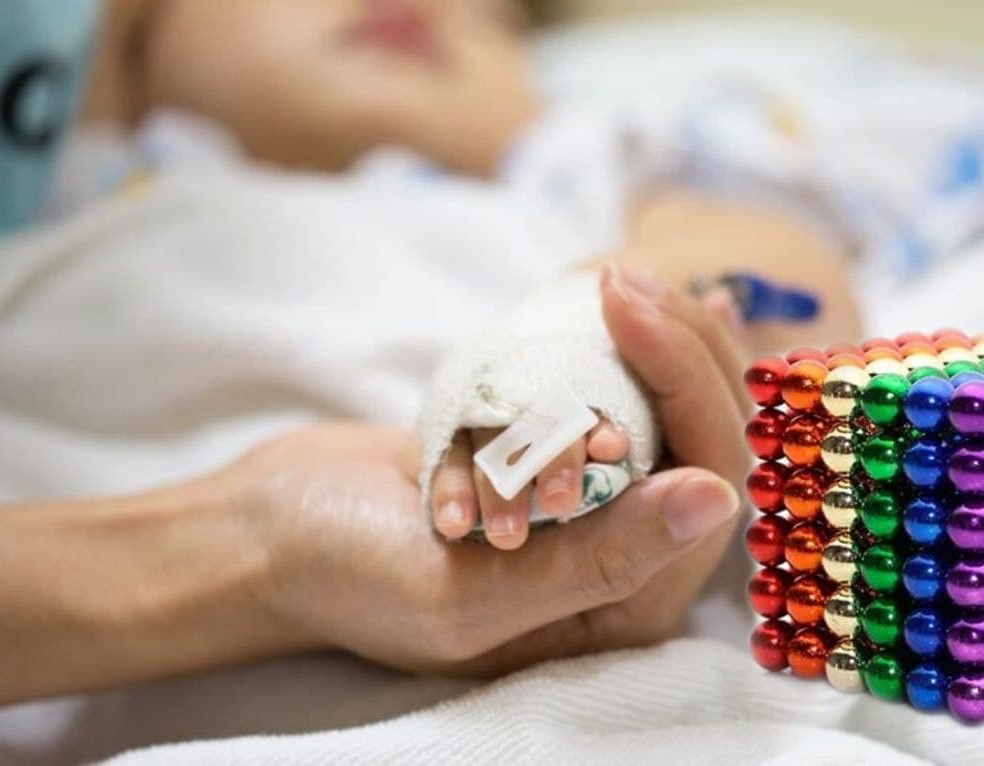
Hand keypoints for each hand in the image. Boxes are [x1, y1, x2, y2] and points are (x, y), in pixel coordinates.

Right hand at [234, 264, 750, 674]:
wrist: (267, 532)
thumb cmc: (350, 573)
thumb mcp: (470, 591)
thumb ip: (600, 559)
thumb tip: (717, 498)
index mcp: (620, 610)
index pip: (707, 490)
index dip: (690, 387)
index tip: (628, 305)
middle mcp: (622, 561)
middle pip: (703, 442)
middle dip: (681, 349)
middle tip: (622, 280)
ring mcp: (591, 508)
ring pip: (670, 415)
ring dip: (665, 339)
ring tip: (636, 275)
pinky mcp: (556, 462)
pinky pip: (620, 400)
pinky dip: (632, 347)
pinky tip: (646, 300)